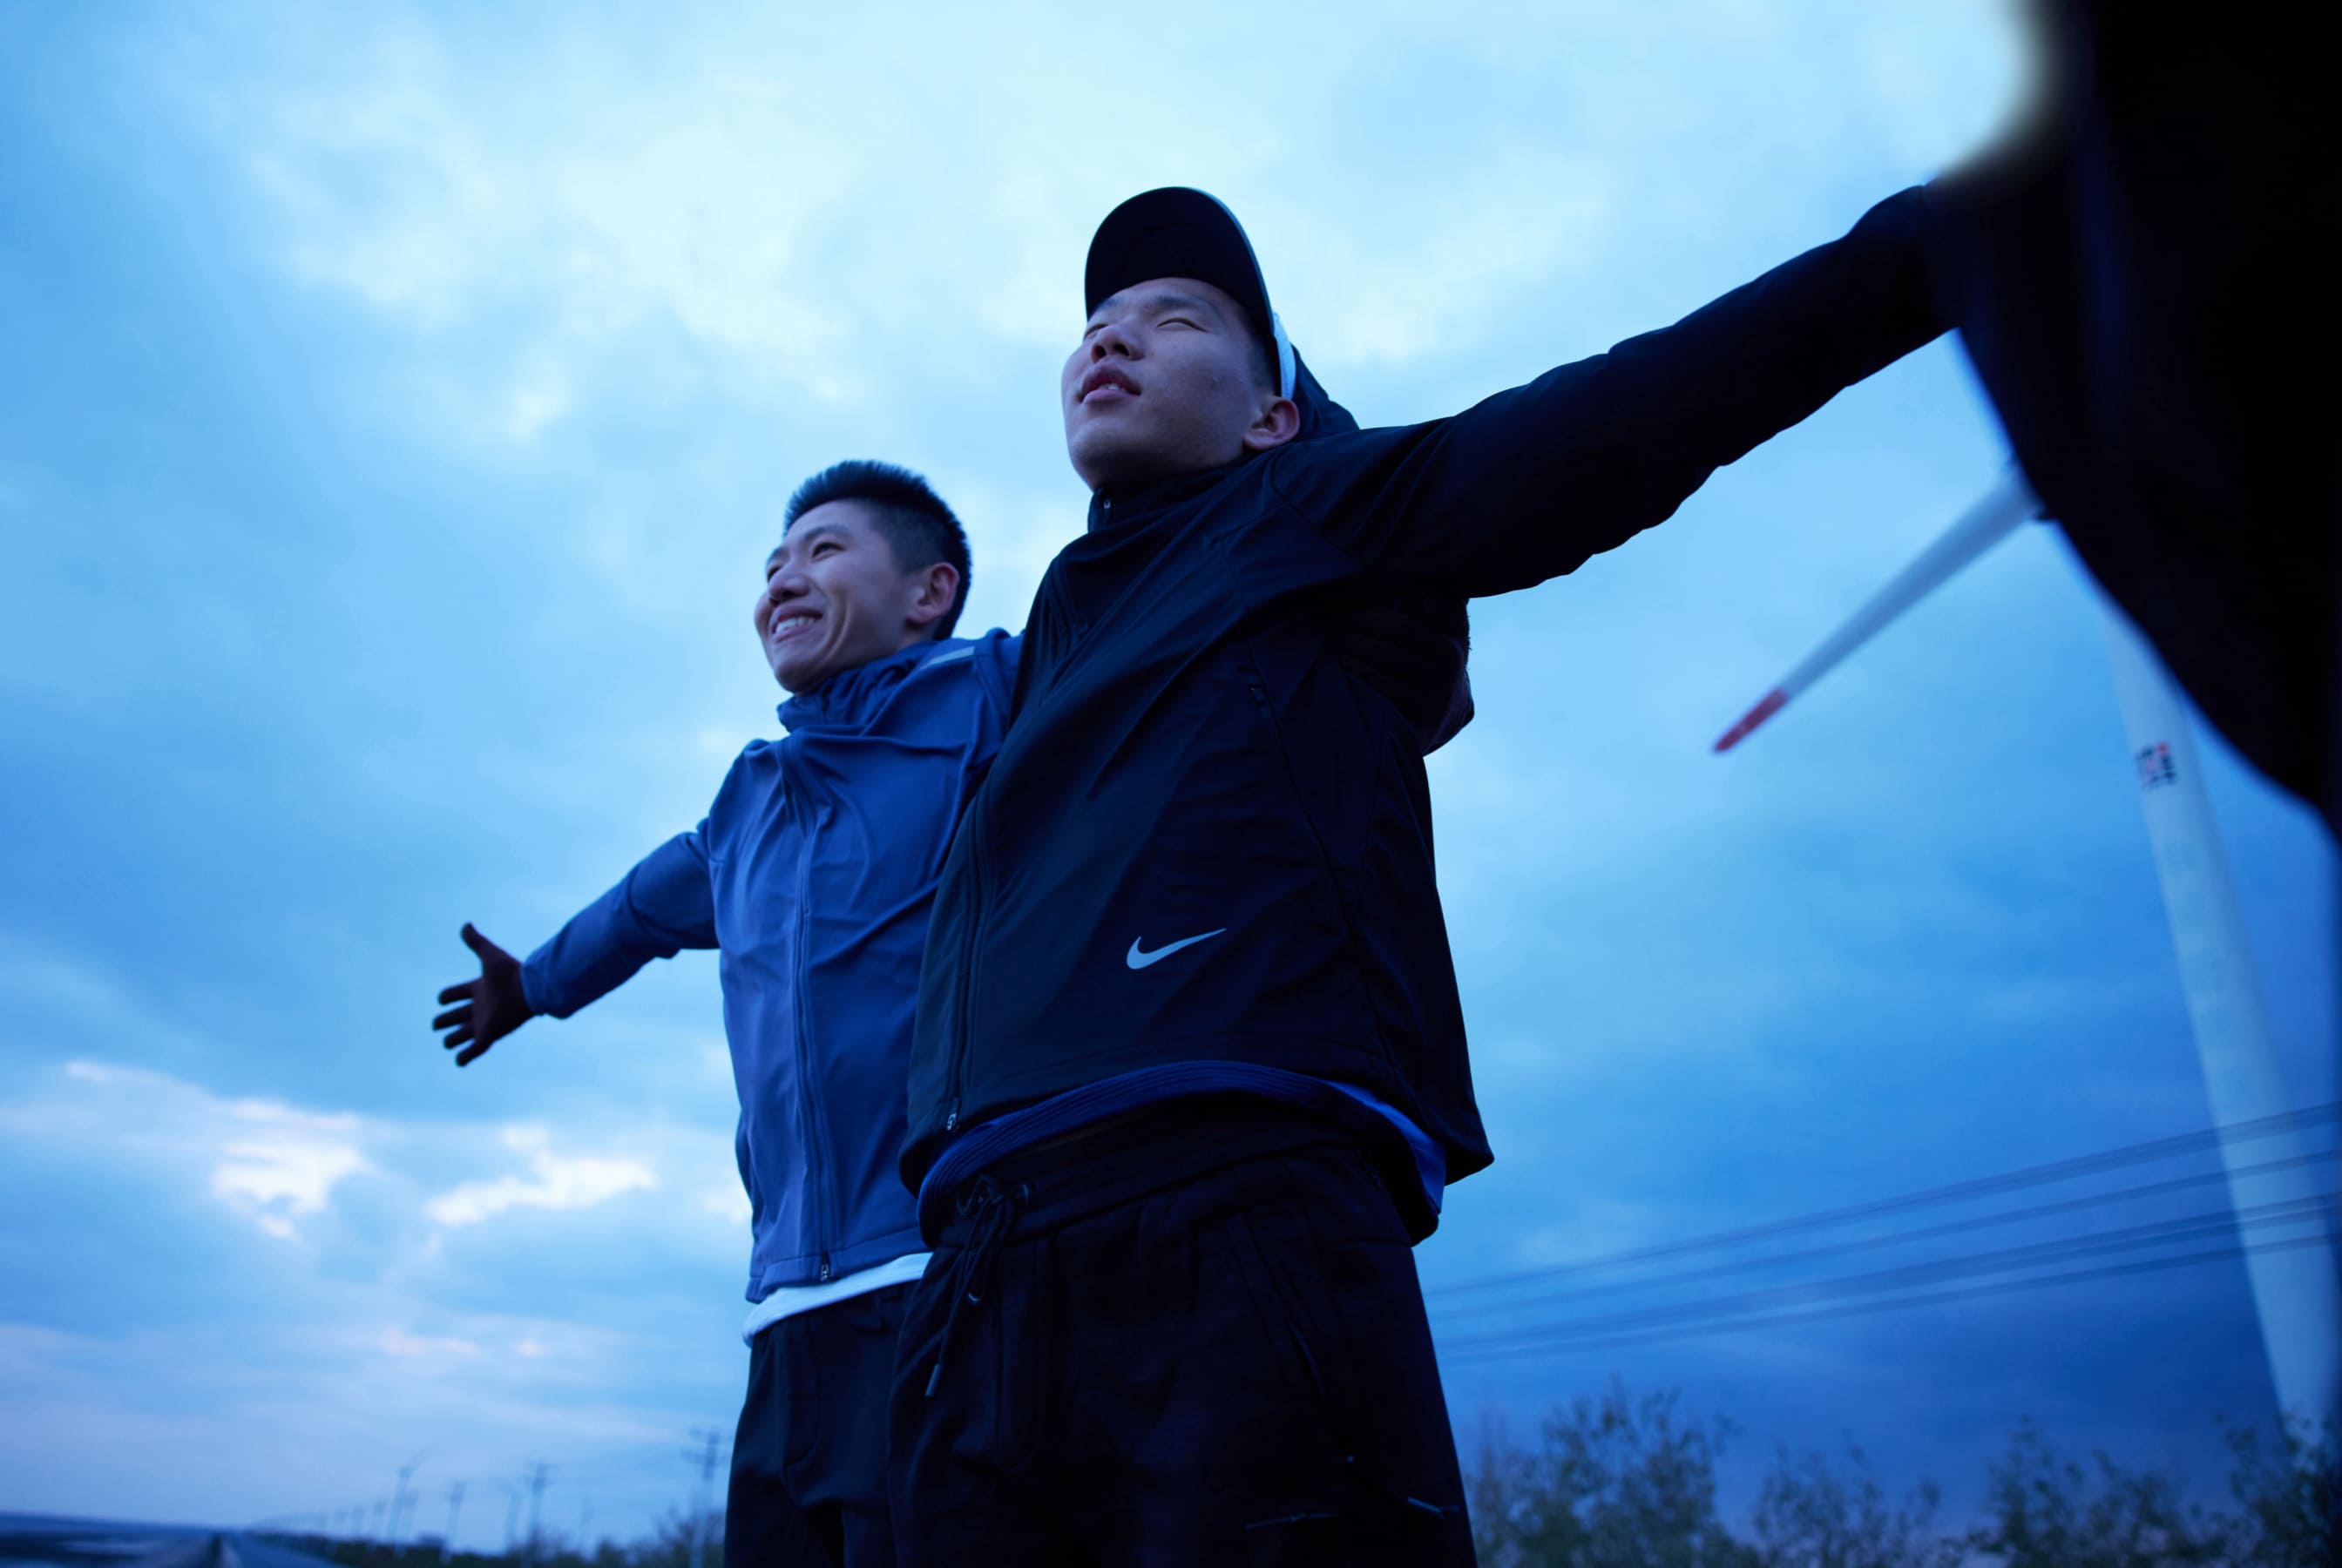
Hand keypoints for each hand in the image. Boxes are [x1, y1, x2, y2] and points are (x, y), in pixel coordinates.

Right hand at [433, 923, 536, 1066]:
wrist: (528, 990)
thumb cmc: (510, 973)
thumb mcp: (489, 955)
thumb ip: (476, 941)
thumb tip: (466, 924)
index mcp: (479, 988)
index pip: (456, 994)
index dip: (446, 996)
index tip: (442, 998)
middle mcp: (480, 1007)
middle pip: (456, 1016)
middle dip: (444, 1021)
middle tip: (438, 1023)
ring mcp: (483, 1023)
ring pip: (461, 1035)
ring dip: (452, 1040)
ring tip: (447, 1041)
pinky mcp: (488, 1035)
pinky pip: (474, 1051)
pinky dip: (464, 1058)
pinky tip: (458, 1061)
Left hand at [1331, 592, 1474, 754]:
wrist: (1444, 712)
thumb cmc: (1434, 661)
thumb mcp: (1449, 633)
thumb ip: (1444, 611)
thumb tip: (1430, 600)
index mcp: (1451, 650)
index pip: (1404, 628)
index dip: (1371, 620)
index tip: (1349, 618)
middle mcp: (1446, 679)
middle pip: (1388, 654)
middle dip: (1354, 641)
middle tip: (1333, 637)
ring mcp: (1431, 707)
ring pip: (1379, 680)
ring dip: (1349, 663)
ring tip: (1331, 654)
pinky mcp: (1418, 729)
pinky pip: (1379, 705)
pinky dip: (1356, 690)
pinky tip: (1339, 680)